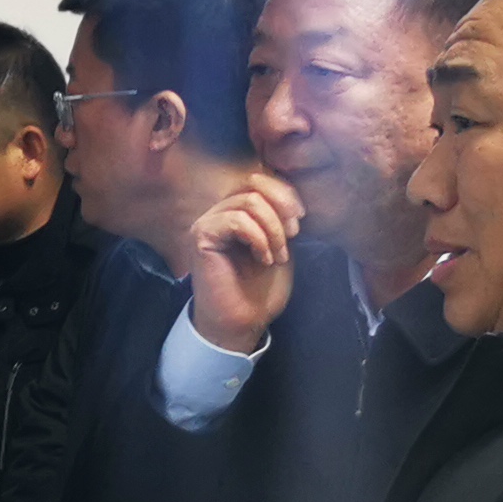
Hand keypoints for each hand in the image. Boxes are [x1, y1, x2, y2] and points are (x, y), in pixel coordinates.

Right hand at [185, 176, 302, 358]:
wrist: (244, 321)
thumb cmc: (261, 288)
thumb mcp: (281, 244)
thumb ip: (281, 217)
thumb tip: (291, 195)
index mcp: (236, 211)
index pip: (259, 180)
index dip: (285, 193)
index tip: (301, 219)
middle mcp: (218, 212)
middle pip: (254, 184)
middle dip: (281, 209)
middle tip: (293, 236)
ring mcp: (207, 222)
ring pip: (248, 202)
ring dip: (272, 229)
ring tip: (278, 255)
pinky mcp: (201, 236)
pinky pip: (236, 220)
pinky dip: (258, 238)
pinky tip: (263, 259)